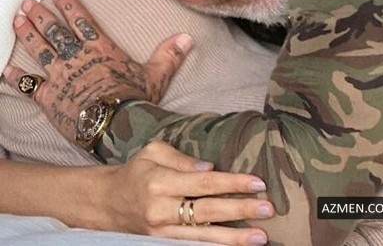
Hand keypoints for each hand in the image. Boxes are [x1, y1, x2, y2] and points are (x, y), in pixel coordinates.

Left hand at [3, 0, 192, 140]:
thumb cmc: (135, 99)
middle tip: (29, 3)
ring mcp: (60, 76)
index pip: (81, 20)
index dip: (68, 5)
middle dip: (41, 15)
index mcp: (100, 48)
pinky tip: (4, 69)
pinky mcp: (49, 97)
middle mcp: (77, 57)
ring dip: (27, 34)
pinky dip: (16, 77)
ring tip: (17, 19)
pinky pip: (28, 85)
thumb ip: (169, 54)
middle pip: (55, 31)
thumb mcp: (156, 75)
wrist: (117, 124)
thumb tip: (187, 37)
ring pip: (39, 49)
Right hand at [103, 140, 272, 244]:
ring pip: (203, 236)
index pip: (203, 182)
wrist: (109, 202)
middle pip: (207, 210)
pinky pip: (192, 245)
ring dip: (234, 237)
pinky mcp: (163, 243)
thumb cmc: (136, 171)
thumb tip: (209, 168)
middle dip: (240, 210)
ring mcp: (162, 231)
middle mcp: (161, 209)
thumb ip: (181, 158)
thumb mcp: (153, 151)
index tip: (257, 182)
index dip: (232, 183)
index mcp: (160, 181)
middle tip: (268, 209)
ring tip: (261, 236)